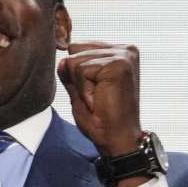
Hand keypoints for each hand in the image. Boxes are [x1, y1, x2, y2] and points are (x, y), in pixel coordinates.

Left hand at [57, 42, 142, 157]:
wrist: (117, 140)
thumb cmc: (103, 120)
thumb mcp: (80, 91)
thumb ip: (71, 73)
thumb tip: (62, 60)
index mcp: (119, 52)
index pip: (79, 47)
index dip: (78, 74)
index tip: (96, 93)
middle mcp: (125, 49)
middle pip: (75, 49)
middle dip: (78, 78)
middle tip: (97, 98)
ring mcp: (123, 55)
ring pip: (75, 60)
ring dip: (81, 86)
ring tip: (98, 99)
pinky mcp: (117, 64)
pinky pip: (80, 70)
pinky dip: (84, 90)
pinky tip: (99, 100)